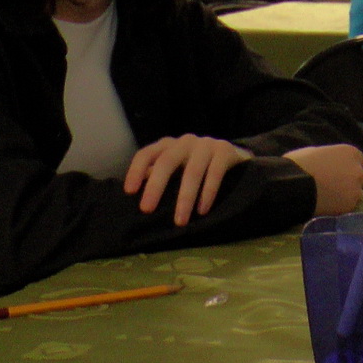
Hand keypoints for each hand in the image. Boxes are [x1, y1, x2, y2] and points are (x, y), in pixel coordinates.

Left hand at [125, 135, 250, 226]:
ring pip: (192, 171)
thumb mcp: (175, 168)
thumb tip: (135, 196)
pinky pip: (215, 173)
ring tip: (180, 221)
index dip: (136, 171)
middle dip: (155, 187)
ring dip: (184, 198)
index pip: (146, 154)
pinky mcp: (225, 151)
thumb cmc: (197, 166)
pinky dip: (208, 193)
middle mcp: (185, 142)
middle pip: (167, 161)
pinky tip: (202, 211)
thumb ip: (156, 176)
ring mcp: (206, 144)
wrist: (233, 156)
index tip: (130, 192)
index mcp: (168, 145)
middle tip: (146, 210)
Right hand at [285, 144, 362, 214]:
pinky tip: (327, 205)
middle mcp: (358, 171)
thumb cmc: (300, 164)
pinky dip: (339, 206)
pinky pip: (347, 206)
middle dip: (349, 180)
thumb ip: (329, 157)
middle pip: (359, 177)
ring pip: (355, 193)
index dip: (347, 166)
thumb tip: (328, 162)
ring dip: (346, 194)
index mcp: (351, 153)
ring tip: (329, 197)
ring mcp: (356, 189)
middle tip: (333, 185)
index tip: (337, 171)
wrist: (294, 186)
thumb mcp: (315, 151)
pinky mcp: (350, 205)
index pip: (358, 160)